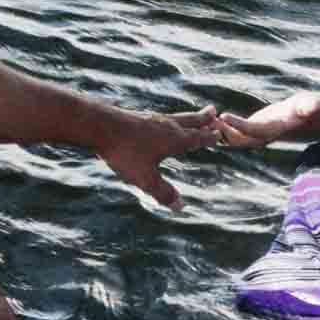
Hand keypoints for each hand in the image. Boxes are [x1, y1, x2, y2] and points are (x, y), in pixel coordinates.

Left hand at [99, 104, 218, 210]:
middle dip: (202, 119)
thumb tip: (181, 207)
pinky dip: (168, 119)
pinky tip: (161, 121)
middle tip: (213, 111)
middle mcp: (166, 126)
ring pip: (175, 117)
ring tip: (192, 116)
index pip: (197, 138)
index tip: (220, 133)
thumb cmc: (124, 151)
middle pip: (189, 121)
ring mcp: (151, 119)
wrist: (100, 125)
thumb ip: (163, 192)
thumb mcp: (145, 178)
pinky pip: (159, 118)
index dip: (209, 137)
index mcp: (174, 140)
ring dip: (187, 117)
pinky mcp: (137, 117)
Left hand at [215, 92, 319, 150]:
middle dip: (221, 131)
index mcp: (274, 130)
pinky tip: (209, 119)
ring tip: (204, 118)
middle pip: (238, 139)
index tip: (223, 116)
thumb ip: (311, 106)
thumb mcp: (311, 104)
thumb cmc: (309, 107)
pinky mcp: (250, 131)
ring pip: (232, 138)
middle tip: (206, 119)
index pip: (254, 130)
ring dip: (218, 131)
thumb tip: (313, 108)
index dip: (238, 124)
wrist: (306, 117)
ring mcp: (255, 135)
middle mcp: (263, 136)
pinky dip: (220, 128)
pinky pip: (232, 133)